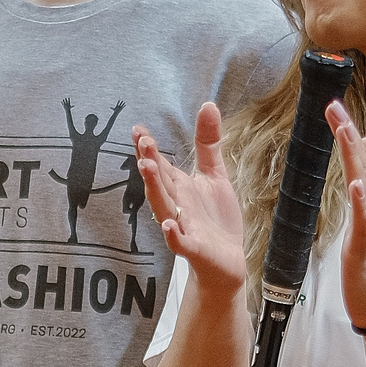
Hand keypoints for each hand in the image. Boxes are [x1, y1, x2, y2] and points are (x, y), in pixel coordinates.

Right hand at [133, 103, 246, 297]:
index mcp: (179, 187)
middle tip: (142, 142)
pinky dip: (174, 234)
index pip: (161, 164)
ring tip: (146, 169)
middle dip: (150, 162)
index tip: (138, 129)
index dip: (149, 148)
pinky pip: (181, 242)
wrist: (227, 262)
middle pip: (159, 182)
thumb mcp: (215, 176)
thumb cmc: (216, 220)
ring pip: (164, 207)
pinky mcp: (195, 249)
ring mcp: (184, 227)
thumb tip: (207, 104)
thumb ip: (208, 143)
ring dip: (154, 189)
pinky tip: (170, 224)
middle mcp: (177, 205)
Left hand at [328, 100, 365, 328]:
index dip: (350, 134)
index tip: (335, 107)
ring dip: (356, 157)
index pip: (363, 160)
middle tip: (334, 106)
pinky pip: (365, 221)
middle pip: (364, 164)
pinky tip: (356, 183)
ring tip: (346, 131)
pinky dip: (362, 201)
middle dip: (349, 134)